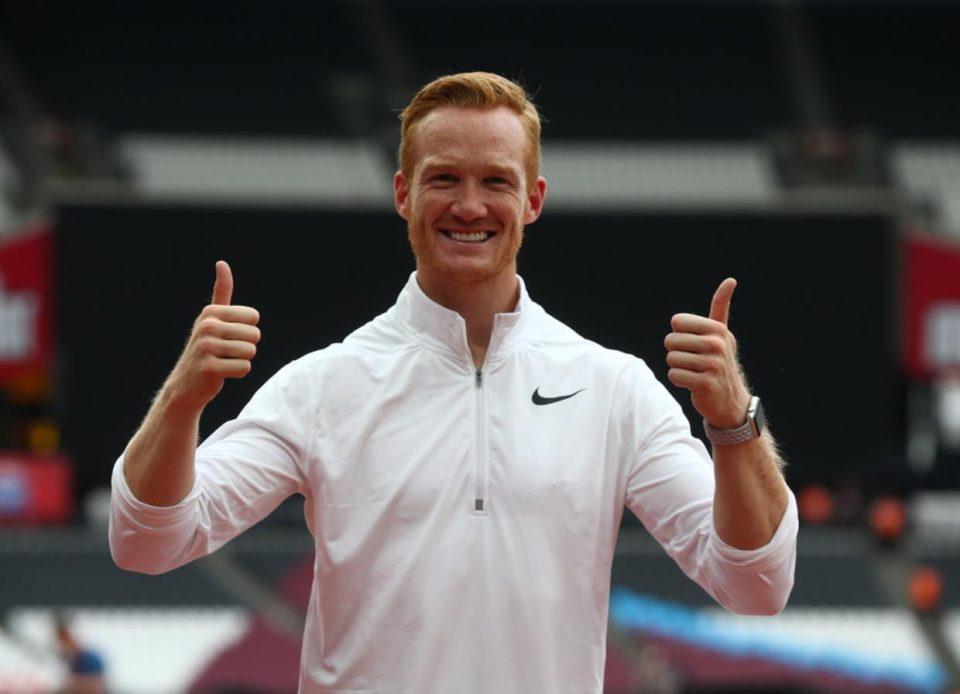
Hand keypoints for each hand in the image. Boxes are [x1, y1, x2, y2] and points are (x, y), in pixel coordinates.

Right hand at [163, 260, 260, 411]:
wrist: (187, 383)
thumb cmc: (206, 347)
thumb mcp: (212, 318)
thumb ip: (221, 292)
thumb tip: (222, 263)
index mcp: (211, 312)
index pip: (254, 317)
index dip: (247, 329)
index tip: (229, 336)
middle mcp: (207, 326)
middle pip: (254, 334)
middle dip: (246, 346)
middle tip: (226, 352)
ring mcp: (207, 347)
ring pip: (251, 352)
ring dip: (242, 360)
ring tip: (224, 361)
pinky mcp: (210, 368)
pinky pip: (244, 367)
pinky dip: (238, 372)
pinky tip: (222, 372)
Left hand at [664, 278, 750, 428]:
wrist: (729, 399)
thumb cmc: (718, 360)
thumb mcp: (721, 333)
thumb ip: (720, 307)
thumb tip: (731, 280)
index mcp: (717, 329)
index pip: (677, 322)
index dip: (679, 333)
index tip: (693, 343)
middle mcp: (717, 345)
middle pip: (671, 340)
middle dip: (676, 352)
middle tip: (693, 361)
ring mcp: (713, 364)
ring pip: (671, 358)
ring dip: (677, 367)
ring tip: (693, 372)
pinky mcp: (706, 383)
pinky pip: (674, 375)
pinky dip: (678, 380)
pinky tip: (692, 383)